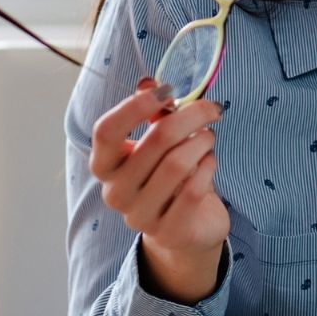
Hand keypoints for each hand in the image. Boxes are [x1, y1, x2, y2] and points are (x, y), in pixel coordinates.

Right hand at [89, 78, 228, 302]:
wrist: (185, 228)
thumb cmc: (168, 175)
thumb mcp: (157, 142)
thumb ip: (152, 114)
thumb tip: (148, 83)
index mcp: (105, 165)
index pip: (106, 131)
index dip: (136, 106)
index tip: (167, 91)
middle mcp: (116, 193)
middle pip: (156, 140)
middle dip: (190, 117)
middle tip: (211, 108)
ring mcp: (140, 216)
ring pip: (179, 163)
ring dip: (202, 141)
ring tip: (209, 137)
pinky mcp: (170, 232)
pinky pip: (195, 189)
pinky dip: (209, 167)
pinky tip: (210, 162)